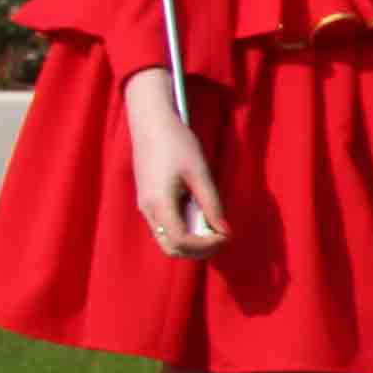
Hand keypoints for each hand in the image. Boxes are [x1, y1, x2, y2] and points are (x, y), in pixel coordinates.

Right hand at [119, 69, 226, 257]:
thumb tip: (224, 231)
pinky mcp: (148, 201)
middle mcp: (148, 210)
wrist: (151, 123)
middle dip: (199, 250)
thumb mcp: (200, 172)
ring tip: (213, 225)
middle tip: (222, 236)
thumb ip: (211, 203)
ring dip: (192, 240)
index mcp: (159, 203)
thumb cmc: (177, 143)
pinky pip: (165, 226)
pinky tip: (201, 215)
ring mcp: (145, 206)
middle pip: (171, 248)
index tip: (226, 236)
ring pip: (167, 239)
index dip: (205, 246)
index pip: (180, 242)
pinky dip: (184, 229)